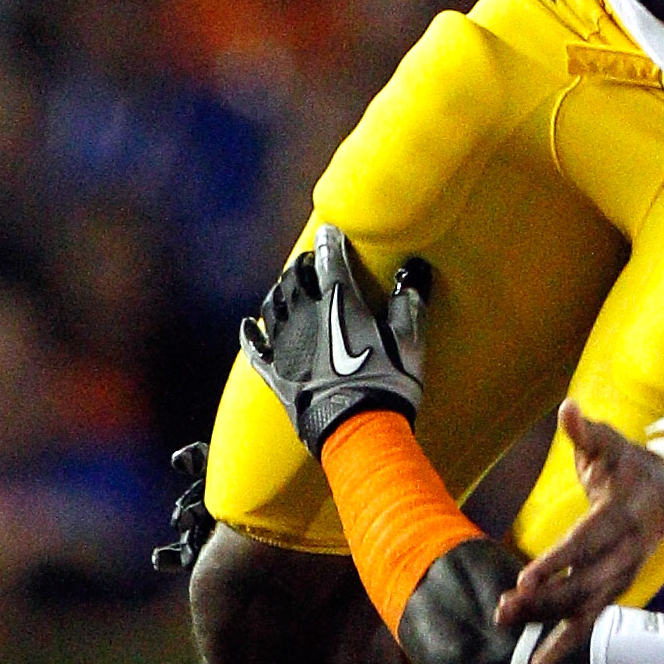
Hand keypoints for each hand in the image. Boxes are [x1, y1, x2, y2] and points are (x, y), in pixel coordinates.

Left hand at [240, 227, 430, 455]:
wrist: (359, 432)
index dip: (330, 242)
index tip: (330, 232)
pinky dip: (251, 335)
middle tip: (311, 261)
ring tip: (287, 287)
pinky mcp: (276, 375)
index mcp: (340, 304)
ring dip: (279, 291)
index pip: (329, 261)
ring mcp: (286, 347)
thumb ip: (409, 304)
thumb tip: (414, 274)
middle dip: (302, 265)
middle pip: (294, 279)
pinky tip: (250, 325)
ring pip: (273, 306)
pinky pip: (255, 349)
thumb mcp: (411, 343)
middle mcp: (306, 318)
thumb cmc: (389, 384)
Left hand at [496, 402, 663, 663]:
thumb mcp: (611, 443)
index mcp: (624, 516)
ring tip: (504, 622)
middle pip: (583, 583)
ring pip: (583, 606)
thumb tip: (568, 410)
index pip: (587, 543)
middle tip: (503, 607)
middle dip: (543, 598)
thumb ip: (588, 432)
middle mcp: (627, 553)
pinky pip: (589, 623)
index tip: (525, 578)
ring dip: (545, 619)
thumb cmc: (628, 464)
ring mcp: (622, 577)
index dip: (558, 562)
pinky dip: (565, 646)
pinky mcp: (613, 591)